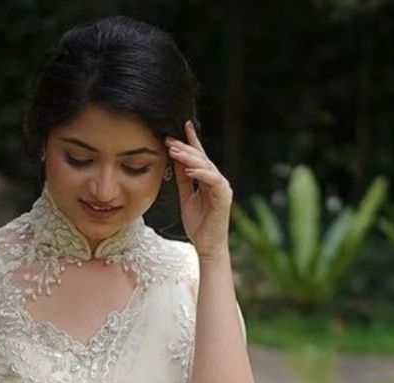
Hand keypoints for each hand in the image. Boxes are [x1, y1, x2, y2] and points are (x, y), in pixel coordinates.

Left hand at [165, 120, 232, 258]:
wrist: (207, 246)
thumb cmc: (198, 225)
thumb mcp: (186, 198)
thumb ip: (183, 180)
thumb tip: (175, 161)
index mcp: (208, 181)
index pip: (199, 157)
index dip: (192, 141)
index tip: (182, 125)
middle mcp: (217, 181)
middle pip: (201, 158)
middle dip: (185, 147)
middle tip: (170, 140)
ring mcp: (222, 187)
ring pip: (206, 166)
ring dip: (190, 157)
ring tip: (175, 151)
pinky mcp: (224, 196)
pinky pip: (212, 180)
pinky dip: (200, 173)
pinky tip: (188, 169)